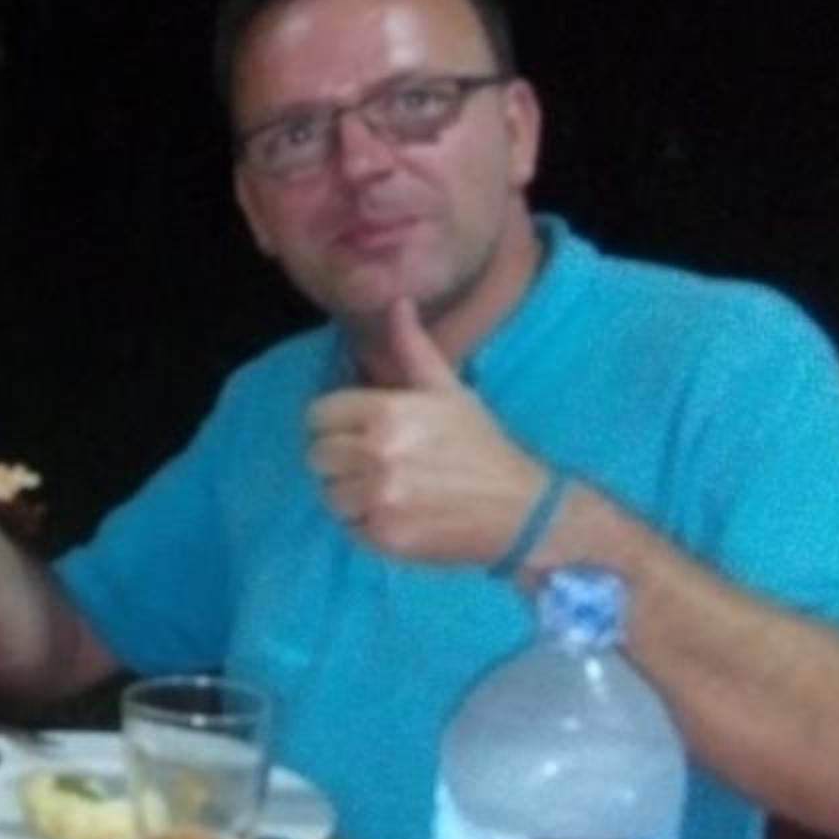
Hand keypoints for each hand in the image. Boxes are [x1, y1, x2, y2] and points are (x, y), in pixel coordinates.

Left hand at [305, 299, 549, 564]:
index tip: (357, 430)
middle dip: (340, 457)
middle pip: (317, 455)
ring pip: (329, 493)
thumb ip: (413, 348)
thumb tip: (396, 302)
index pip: (318, 415)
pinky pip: (348, 526)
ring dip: (351, 493)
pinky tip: (399, 511)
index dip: (334, 422)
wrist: (522, 508)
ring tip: (388, 487)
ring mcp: (379, 498)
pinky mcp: (383, 536)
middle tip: (375, 460)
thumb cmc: (480, 445)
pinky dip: (365, 522)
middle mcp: (378, 453)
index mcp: (387, 412)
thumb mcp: (448, 390)